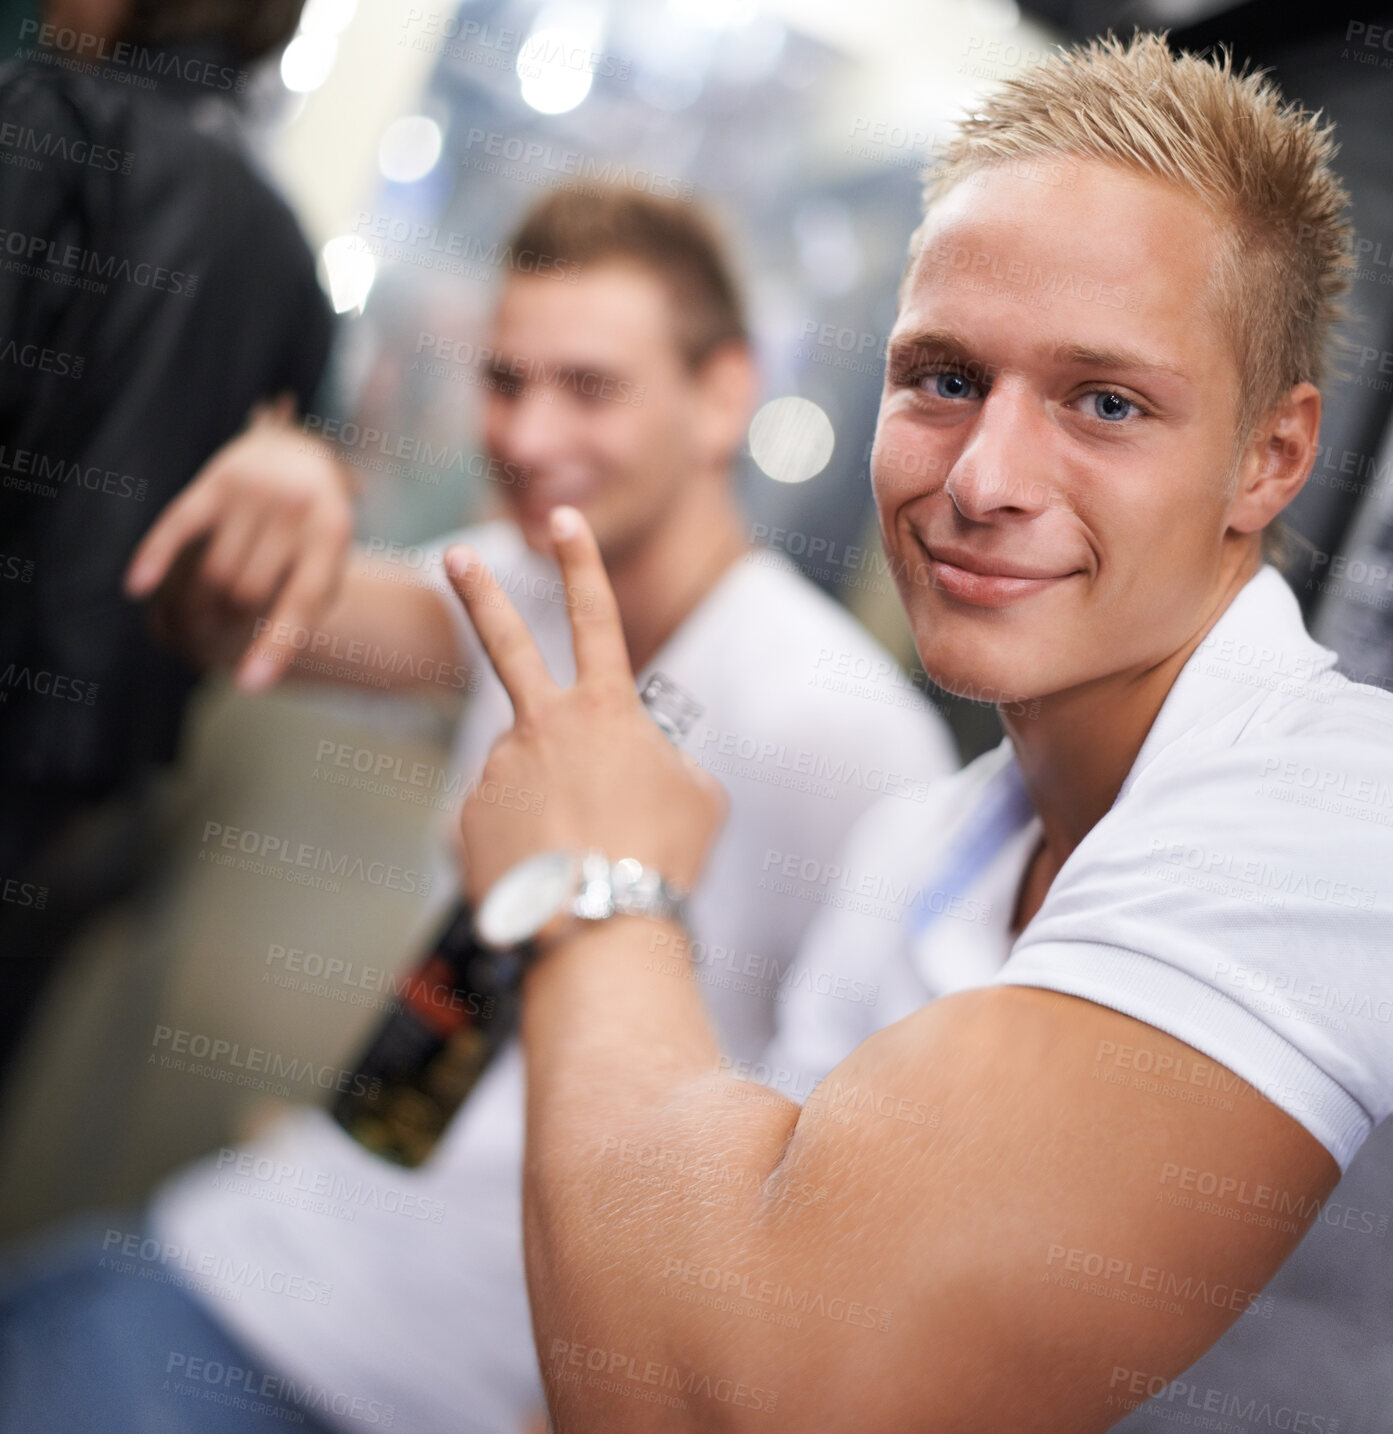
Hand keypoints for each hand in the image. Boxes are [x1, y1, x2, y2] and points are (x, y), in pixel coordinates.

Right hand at [124, 396, 355, 691]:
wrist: (297, 450)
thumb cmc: (314, 525)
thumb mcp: (328, 560)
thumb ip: (305, 605)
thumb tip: (262, 663)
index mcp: (332, 533)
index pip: (300, 602)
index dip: (274, 646)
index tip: (250, 685)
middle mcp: (295, 507)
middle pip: (247, 593)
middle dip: (235, 618)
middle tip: (230, 622)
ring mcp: (255, 490)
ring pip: (214, 573)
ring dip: (205, 601)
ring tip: (209, 610)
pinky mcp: (215, 480)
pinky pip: (177, 526)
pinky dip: (154, 557)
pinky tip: (136, 587)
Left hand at [444, 506, 726, 907]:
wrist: (601, 926)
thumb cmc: (662, 859)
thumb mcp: (698, 796)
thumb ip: (663, 759)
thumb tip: (632, 762)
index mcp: (606, 710)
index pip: (596, 617)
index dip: (582, 564)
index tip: (563, 521)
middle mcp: (542, 726)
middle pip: (507, 643)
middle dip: (481, 593)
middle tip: (456, 555)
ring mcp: (499, 769)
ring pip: (523, 773)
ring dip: (548, 806)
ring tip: (581, 858)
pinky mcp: (468, 817)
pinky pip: (499, 822)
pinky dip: (523, 843)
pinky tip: (549, 875)